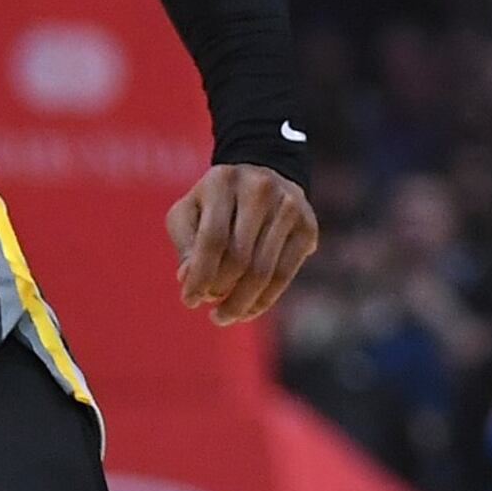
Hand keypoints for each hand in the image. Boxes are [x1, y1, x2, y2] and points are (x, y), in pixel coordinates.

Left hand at [166, 164, 319, 325]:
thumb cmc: (216, 201)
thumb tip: (188, 278)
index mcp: (223, 181)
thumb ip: (184, 243)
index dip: (200, 276)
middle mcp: (260, 189)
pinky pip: (285, 274)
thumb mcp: (189, 212)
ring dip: (241, 303)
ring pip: (264, 271)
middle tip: (209, 306)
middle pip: (240, 258)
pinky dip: (264, 300)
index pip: (213, 238)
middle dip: (220, 290)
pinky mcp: (307, 226)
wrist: (265, 174)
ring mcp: (289, 206)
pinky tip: (247, 311)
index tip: (189, 302)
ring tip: (224, 316)